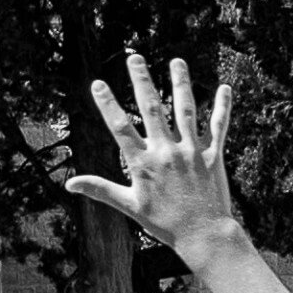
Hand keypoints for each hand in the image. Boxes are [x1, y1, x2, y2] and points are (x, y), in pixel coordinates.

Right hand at [66, 49, 240, 257]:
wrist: (203, 235)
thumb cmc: (164, 223)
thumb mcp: (129, 206)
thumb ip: (100, 189)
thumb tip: (69, 184)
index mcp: (143, 164)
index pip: (120, 127)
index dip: (108, 104)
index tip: (98, 83)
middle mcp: (166, 153)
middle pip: (152, 109)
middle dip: (141, 81)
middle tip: (134, 57)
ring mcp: (191, 152)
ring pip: (185, 110)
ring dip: (180, 83)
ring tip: (177, 61)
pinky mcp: (213, 156)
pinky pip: (218, 127)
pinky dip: (222, 107)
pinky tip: (223, 87)